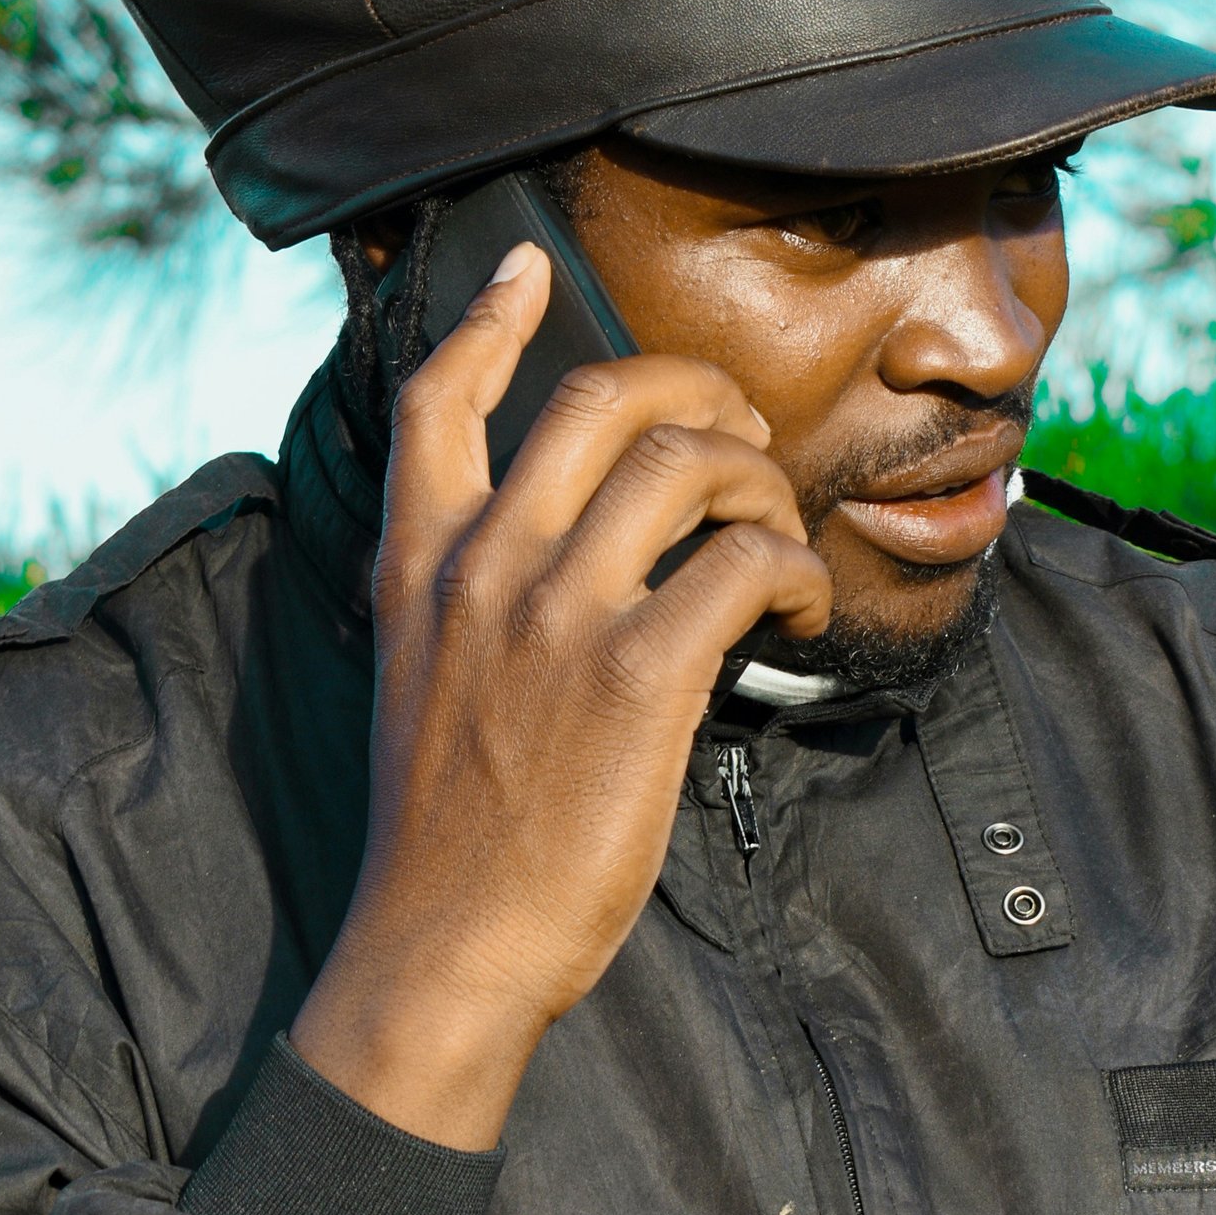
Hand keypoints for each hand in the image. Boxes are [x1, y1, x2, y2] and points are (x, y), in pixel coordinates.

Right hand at [291, 243, 830, 1148]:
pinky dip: (789, 565)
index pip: (436, 401)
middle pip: (601, 398)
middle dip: (695, 391)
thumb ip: (470, 609)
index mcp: (419, 568)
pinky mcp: (637, 675)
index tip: (531, 269)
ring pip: (685, 462)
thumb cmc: (450, 841)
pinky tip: (796, 603)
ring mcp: (557, 614)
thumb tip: (570, 563)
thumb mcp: (422, 689)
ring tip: (776, 534)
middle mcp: (483, 567)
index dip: (490, 319)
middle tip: (740, 433)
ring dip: (758, 482)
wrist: (445, 945)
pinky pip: (743, 561)